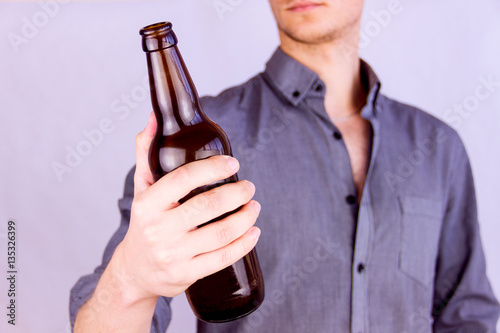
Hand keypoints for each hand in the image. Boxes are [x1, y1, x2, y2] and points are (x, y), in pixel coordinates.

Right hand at [109, 112, 261, 303]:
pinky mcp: (187, 273)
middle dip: (238, 192)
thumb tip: (153, 119)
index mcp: (148, 203)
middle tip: (249, 187)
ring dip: (246, 217)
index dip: (214, 167)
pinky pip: (223, 258)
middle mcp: (160, 229)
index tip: (233, 163)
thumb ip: (146, 152)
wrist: (134, 271)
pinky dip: (245, 243)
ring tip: (254, 206)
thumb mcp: (141, 188)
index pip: (185, 178)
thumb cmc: (144, 223)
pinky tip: (254, 231)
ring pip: (221, 232)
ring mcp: (174, 254)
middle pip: (209, 205)